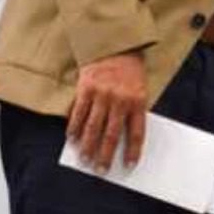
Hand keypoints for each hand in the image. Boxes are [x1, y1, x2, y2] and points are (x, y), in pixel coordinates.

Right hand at [66, 51, 147, 171]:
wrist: (116, 44)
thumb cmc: (131, 69)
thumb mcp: (141, 87)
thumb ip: (135, 109)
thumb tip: (128, 137)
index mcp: (138, 100)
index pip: (137, 132)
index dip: (133, 150)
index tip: (130, 165)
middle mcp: (120, 100)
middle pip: (112, 134)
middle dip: (106, 155)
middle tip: (102, 169)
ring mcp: (102, 95)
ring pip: (93, 128)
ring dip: (88, 147)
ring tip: (85, 160)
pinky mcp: (86, 89)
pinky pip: (78, 113)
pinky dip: (74, 129)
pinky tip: (72, 140)